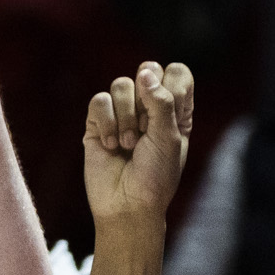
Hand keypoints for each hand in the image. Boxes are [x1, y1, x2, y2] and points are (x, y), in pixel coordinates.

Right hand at [83, 61, 195, 234]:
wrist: (127, 204)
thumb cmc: (155, 176)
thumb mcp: (169, 137)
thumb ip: (162, 101)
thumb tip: (145, 73)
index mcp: (175, 109)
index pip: (176, 73)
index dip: (173, 86)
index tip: (171, 113)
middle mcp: (149, 106)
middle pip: (147, 70)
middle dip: (147, 101)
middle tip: (147, 129)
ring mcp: (122, 112)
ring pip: (121, 84)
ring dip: (127, 117)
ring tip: (128, 145)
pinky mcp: (98, 122)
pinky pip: (99, 100)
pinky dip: (107, 123)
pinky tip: (111, 145)